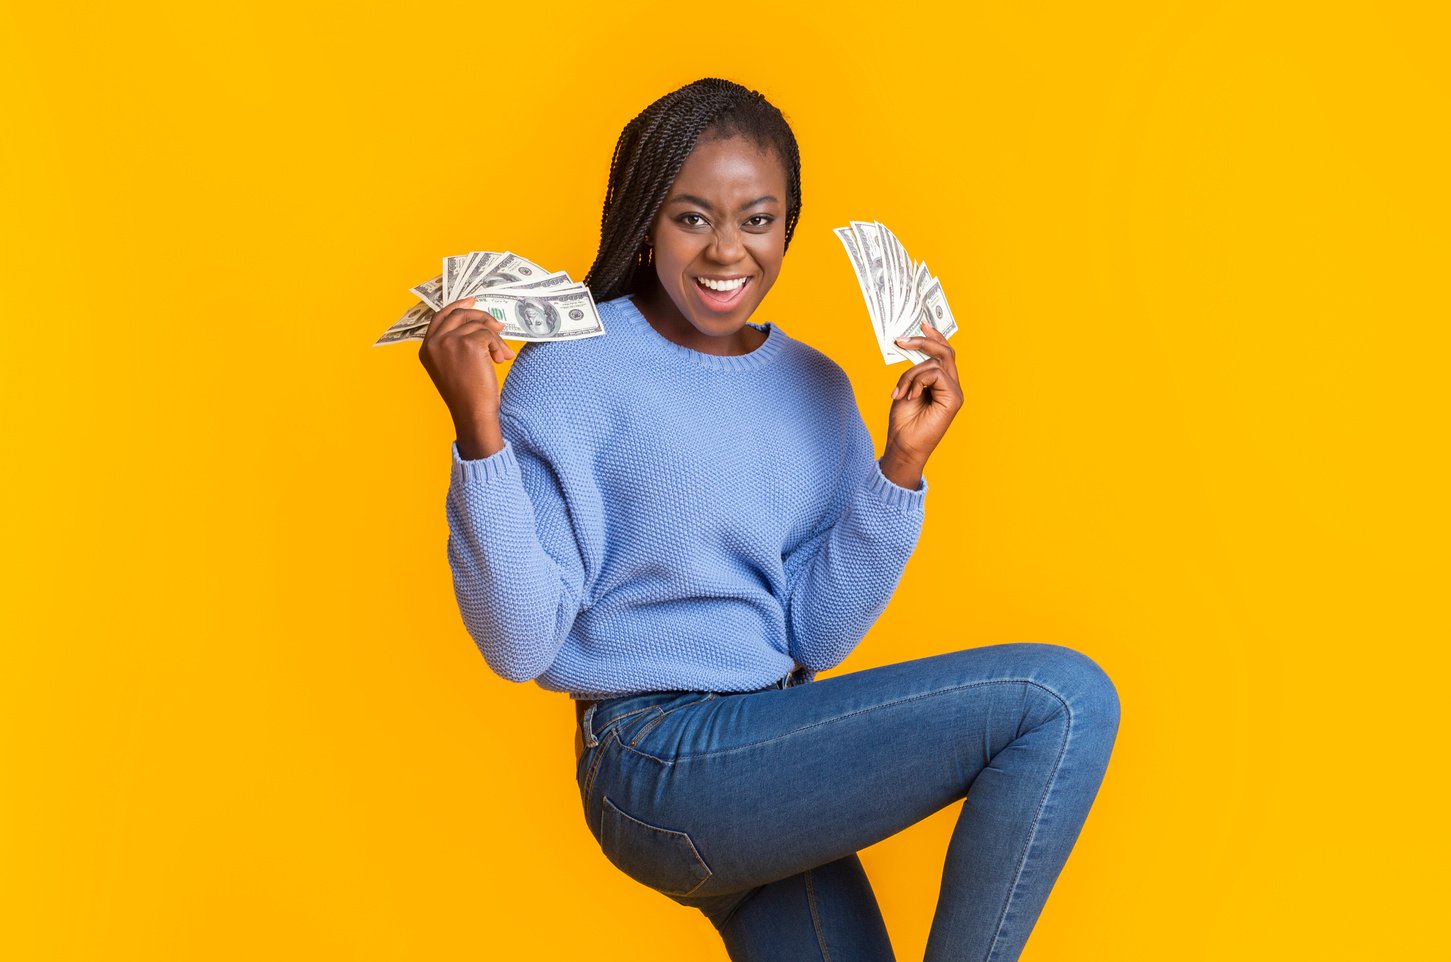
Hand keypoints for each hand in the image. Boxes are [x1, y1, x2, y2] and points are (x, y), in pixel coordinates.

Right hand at [419, 296, 515, 456]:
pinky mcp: (468, 343)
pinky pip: (489, 334)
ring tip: (501, 355)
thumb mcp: (451, 366)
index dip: (457, 306)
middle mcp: (434, 342)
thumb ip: (454, 344)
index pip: (440, 316)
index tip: (473, 300)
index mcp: (426, 348)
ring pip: (478, 325)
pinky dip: (498, 345)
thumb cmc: (466, 395)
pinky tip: (499, 360)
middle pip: (460, 314)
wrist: (472, 413)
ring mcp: (449, 341)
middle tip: (498, 326)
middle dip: (482, 317)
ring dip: (495, 339)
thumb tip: (477, 322)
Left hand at [885, 321, 963, 466]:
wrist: (903, 446)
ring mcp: (955, 392)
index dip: (934, 337)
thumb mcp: (906, 388)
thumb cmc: (903, 421)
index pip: (943, 353)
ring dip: (911, 374)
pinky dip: (917, 382)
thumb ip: (915, 371)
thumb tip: (913, 348)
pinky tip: (910, 397)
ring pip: (935, 363)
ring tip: (901, 393)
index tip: (921, 324)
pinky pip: (935, 374)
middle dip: (923, 341)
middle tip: (901, 340)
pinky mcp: (954, 399)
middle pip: (945, 352)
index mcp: (942, 383)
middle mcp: (952, 386)